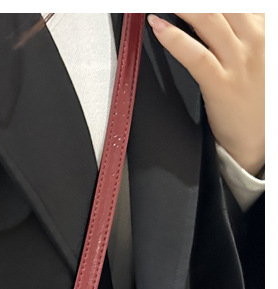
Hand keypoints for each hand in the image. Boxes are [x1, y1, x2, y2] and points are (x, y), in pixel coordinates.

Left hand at [147, 13, 264, 175]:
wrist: (262, 139)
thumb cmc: (258, 98)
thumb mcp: (262, 54)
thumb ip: (245, 31)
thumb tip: (221, 18)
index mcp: (266, 29)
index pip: (240, 1)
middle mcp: (255, 39)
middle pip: (220, 4)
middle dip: (196, 0)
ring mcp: (238, 61)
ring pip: (208, 19)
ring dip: (181, 6)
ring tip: (158, 1)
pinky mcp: (221, 83)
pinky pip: (194, 54)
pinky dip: (173, 38)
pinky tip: (157, 25)